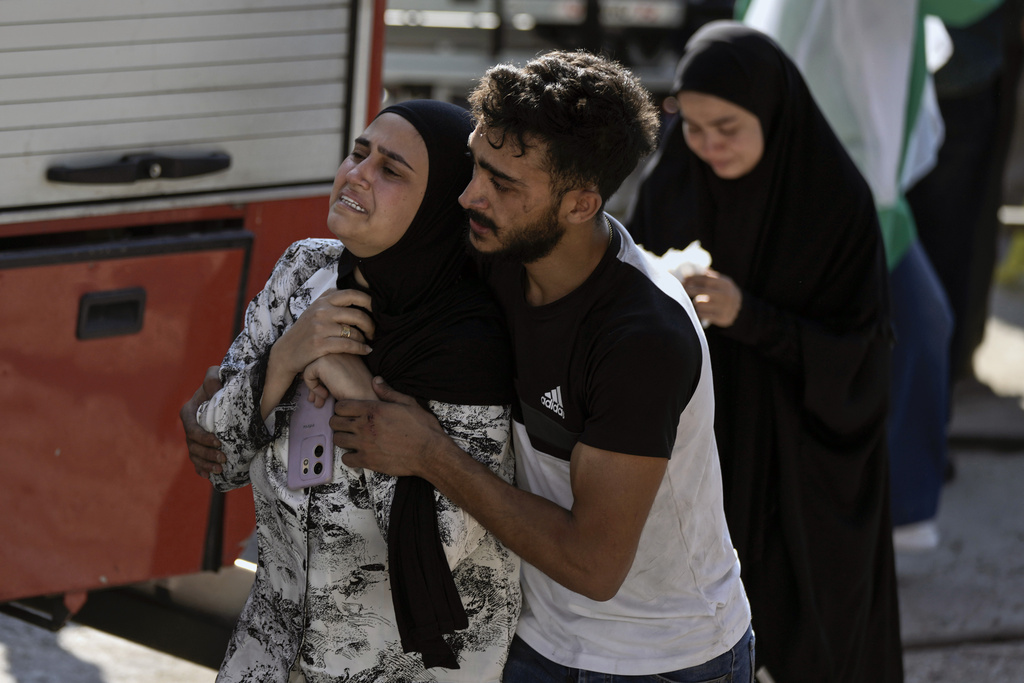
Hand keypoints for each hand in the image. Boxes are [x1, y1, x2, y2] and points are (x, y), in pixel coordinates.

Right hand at [180, 366, 224, 478]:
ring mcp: (194, 438)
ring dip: (206, 464)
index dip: (203, 438)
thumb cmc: (219, 382)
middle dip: (207, 454)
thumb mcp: (215, 375)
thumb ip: (212, 378)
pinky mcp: (201, 445)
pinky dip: (202, 469)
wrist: (226, 393)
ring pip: (195, 455)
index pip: (192, 429)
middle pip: (193, 446)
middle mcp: (190, 426)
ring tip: (220, 469)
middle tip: (223, 459)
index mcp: (189, 412)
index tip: (218, 442)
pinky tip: (209, 476)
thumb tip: (214, 389)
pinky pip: (197, 461)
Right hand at [262, 289, 374, 418]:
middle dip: (371, 324)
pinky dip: (360, 348)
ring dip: (365, 339)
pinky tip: (366, 350)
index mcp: (322, 301)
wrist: (286, 352)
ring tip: (367, 342)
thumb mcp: (314, 310)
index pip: (352, 294)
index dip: (369, 301)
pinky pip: (348, 345)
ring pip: (354, 332)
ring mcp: (320, 328)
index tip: (377, 310)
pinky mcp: (320, 344)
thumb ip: (330, 300)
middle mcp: (321, 312)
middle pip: (357, 315)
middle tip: (374, 332)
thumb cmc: (305, 331)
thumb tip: (351, 292)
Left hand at [303, 353, 375, 404]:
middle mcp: (337, 346)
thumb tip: (308, 382)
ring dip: (313, 387)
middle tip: (318, 400)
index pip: (323, 359)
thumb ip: (330, 375)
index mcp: (344, 348)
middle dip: (314, 383)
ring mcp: (330, 352)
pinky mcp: (323, 362)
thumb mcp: (344, 378)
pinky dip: (313, 388)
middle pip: (314, 362)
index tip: (325, 393)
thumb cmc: (359, 392)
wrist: (366, 397)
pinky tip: (325, 395)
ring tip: (321, 401)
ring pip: (308, 366)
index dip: (321, 378)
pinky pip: (307, 374)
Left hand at [331, 378, 447, 476]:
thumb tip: (376, 380)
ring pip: (338, 440)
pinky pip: (346, 459)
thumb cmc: (422, 427)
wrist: (430, 452)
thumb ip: (388, 392)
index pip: (341, 406)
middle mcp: (365, 426)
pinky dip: (350, 457)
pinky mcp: (368, 461)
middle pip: (335, 422)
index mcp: (373, 410)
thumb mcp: (408, 403)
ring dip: (342, 438)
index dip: (342, 408)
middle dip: (338, 422)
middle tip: (347, 424)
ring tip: (351, 438)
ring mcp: (364, 444)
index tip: (347, 411)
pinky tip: (358, 453)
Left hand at [682, 269, 741, 327]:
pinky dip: (699, 311)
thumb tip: (694, 269)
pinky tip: (701, 310)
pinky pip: (702, 314)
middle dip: (688, 289)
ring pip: (699, 304)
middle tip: (681, 288)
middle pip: (701, 291)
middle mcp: (726, 295)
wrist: (738, 308)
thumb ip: (709, 276)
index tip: (684, 280)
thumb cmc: (724, 292)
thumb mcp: (721, 282)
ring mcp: (724, 308)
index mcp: (726, 284)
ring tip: (697, 301)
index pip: (705, 279)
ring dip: (695, 302)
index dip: (693, 279)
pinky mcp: (721, 318)